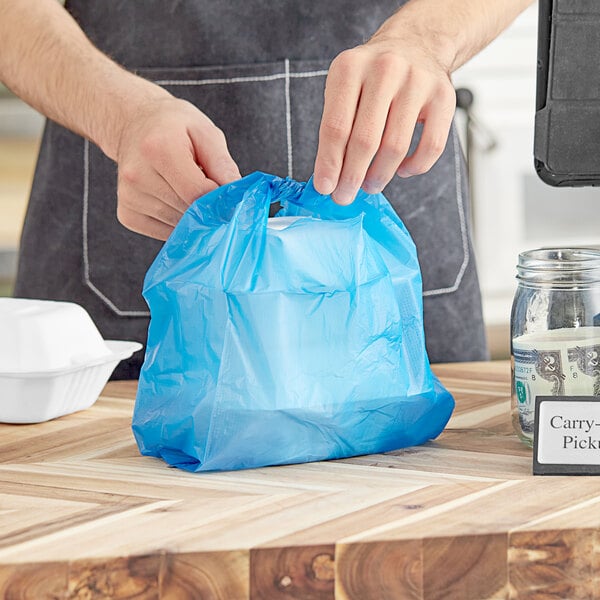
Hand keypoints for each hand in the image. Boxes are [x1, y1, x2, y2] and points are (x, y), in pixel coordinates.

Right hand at [114, 95, 240, 239]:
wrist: (133, 124)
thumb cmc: (173, 126)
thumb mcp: (205, 132)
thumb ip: (223, 165)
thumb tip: (236, 199)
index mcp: (158, 149)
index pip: (198, 194)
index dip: (218, 200)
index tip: (228, 196)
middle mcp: (137, 176)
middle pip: (188, 212)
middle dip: (205, 207)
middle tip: (206, 187)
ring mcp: (129, 198)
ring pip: (178, 227)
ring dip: (191, 216)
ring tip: (186, 188)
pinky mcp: (127, 215)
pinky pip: (165, 233)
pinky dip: (177, 223)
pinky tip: (173, 199)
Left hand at [313, 32, 455, 204]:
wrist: (416, 44)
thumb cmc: (372, 77)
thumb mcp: (344, 88)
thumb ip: (335, 128)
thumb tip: (329, 177)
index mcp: (350, 68)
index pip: (336, 127)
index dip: (329, 163)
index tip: (325, 188)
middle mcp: (385, 70)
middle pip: (365, 140)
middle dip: (352, 177)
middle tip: (345, 196)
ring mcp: (418, 82)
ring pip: (396, 147)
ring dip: (380, 176)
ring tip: (370, 185)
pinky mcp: (444, 97)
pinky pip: (431, 147)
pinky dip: (414, 167)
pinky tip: (401, 169)